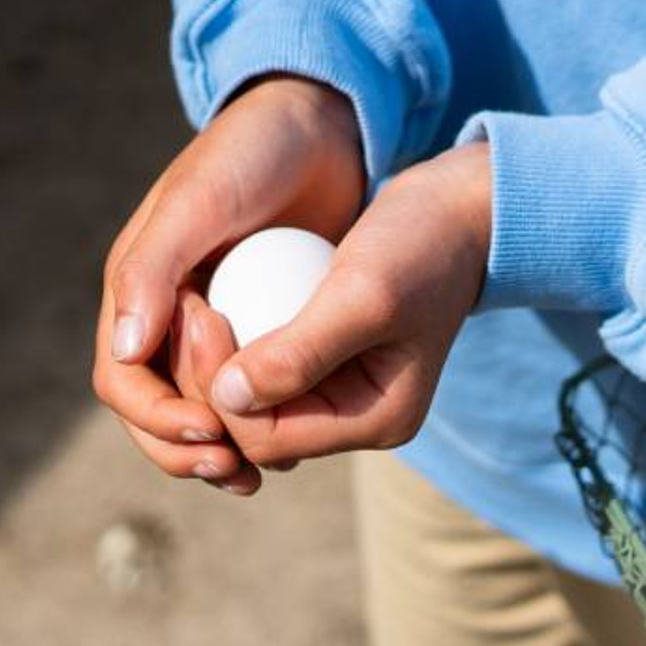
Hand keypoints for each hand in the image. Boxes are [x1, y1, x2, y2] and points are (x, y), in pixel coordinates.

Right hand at [93, 75, 364, 491]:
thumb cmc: (251, 152)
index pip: (124, 380)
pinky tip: (296, 445)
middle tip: (237, 472)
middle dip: (187, 451)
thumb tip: (124, 353)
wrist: (321, 125)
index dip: (157, 419)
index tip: (211, 435)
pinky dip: (262, 424)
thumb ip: (154, 268)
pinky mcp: (264, 328)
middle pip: (156, 412)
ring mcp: (217, 325)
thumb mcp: (200, 202)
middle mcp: (168, 314)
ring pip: (203, 411)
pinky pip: (252, 393)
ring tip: (260, 475)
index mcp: (138, 288)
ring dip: (222, 452)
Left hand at [207, 142, 491, 468]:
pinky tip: (212, 295)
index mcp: (377, 420)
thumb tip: (226, 400)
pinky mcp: (323, 358)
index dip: (219, 388)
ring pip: (249, 401)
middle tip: (189, 304)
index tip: (201, 313)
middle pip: (253, 427)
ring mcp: (339, 390)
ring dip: (214, 360)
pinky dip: (234, 337)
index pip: (268, 437)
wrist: (456, 208)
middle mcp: (356, 419)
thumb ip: (299, 354)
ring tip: (195, 301)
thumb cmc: (421, 244)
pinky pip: (260, 365)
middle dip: (209, 378)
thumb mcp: (364, 293)